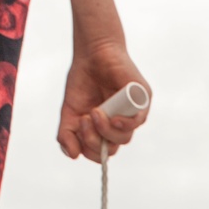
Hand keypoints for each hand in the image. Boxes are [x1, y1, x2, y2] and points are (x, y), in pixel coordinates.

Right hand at [58, 41, 151, 161]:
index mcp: (104, 130)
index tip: (78, 130)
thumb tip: (72, 155)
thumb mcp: (69, 111)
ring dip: (106, 130)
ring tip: (95, 112)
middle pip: (112, 148)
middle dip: (94, 140)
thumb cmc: (83, 82)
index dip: (89, 149)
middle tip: (85, 120)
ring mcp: (131, 114)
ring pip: (124, 138)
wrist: (92, 53)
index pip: (102, 153)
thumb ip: (66, 134)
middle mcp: (119, 125)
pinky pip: (138, 121)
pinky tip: (114, 119)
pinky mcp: (142, 101)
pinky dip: (125, 124)